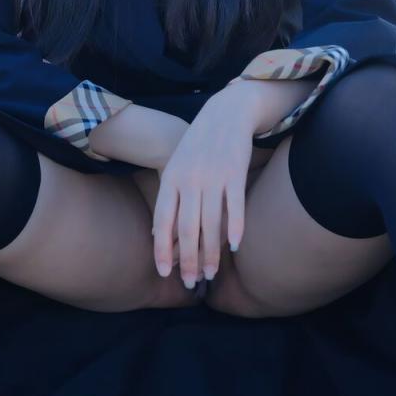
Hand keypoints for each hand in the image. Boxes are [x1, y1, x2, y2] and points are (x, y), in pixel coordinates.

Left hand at [151, 84, 262, 289]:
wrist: (225, 113)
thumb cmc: (198, 147)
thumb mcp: (176, 169)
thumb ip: (169, 201)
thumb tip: (159, 237)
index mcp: (171, 179)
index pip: (162, 221)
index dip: (162, 249)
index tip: (164, 272)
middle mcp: (190, 179)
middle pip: (187, 228)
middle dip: (187, 260)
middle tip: (190, 282)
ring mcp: (213, 176)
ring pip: (211, 223)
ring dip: (211, 253)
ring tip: (211, 273)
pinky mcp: (235, 172)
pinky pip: (235, 206)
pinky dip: (235, 228)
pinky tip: (235, 247)